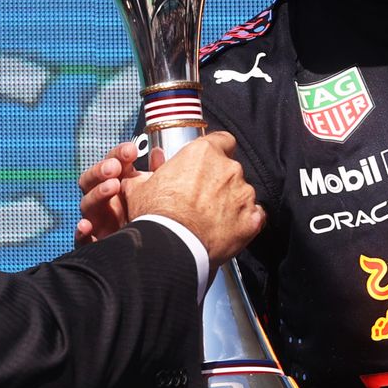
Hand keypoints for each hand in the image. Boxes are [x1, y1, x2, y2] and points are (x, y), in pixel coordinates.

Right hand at [76, 138, 161, 244]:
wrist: (150, 251)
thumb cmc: (149, 217)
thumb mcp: (154, 193)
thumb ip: (156, 173)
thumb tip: (157, 153)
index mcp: (115, 185)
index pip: (110, 164)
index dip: (117, 155)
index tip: (130, 151)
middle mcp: (102, 201)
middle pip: (91, 180)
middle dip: (101, 171)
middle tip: (115, 167)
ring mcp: (96, 221)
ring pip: (86, 204)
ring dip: (97, 193)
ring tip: (112, 186)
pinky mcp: (94, 243)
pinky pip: (81, 238)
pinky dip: (82, 232)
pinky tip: (86, 226)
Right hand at [121, 132, 263, 266]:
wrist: (171, 247)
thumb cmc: (157, 216)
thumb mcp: (138, 189)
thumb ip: (144, 177)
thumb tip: (133, 178)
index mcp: (203, 153)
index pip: (223, 140)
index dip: (217, 150)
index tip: (210, 161)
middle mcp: (228, 168)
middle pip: (231, 169)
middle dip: (219, 182)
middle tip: (202, 198)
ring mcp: (243, 193)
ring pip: (242, 193)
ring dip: (231, 202)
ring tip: (212, 218)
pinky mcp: (252, 219)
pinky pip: (254, 216)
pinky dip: (244, 221)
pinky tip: (227, 230)